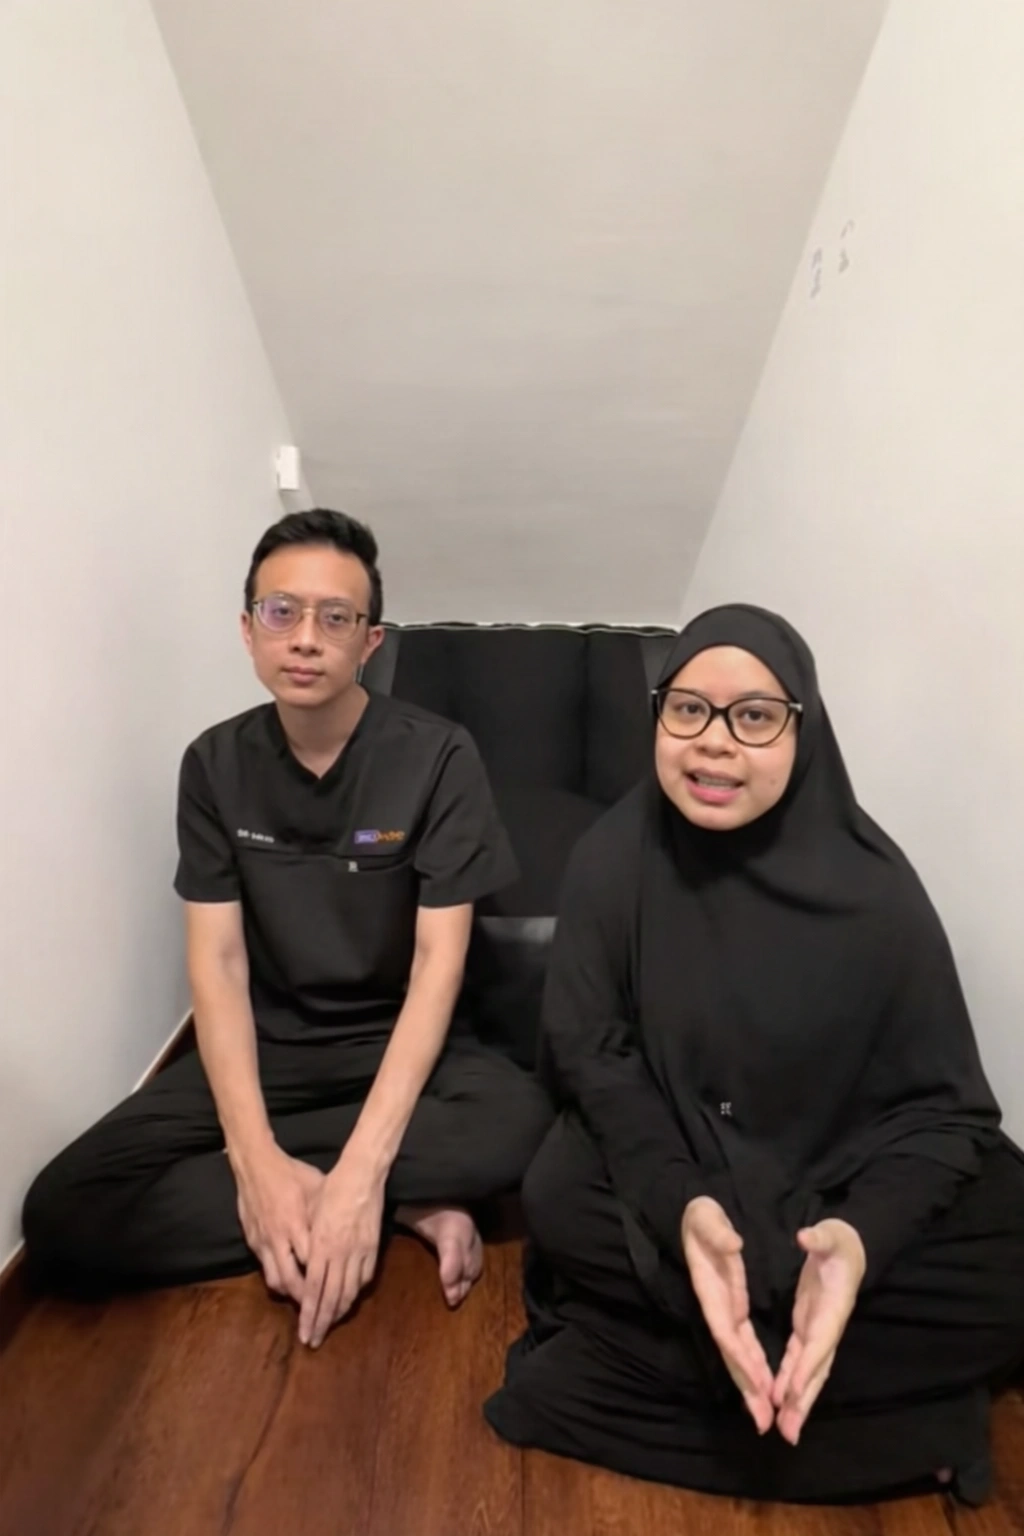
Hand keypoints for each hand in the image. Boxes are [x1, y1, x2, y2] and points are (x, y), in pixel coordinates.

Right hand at [235, 1145, 324, 1302]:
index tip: (336, 1294)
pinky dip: (277, 1278)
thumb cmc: (291, 1174)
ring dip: (289, 1292)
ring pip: (275, 1280)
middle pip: (292, 1280)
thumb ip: (326, 1213)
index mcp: (297, 1224)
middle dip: (305, 1300)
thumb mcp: (316, 1188)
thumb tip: (346, 1228)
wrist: (256, 1165)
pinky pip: (265, 1269)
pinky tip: (288, 1281)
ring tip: (304, 1301)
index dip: (323, 1282)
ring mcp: (263, 1242)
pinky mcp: (253, 1242)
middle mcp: (279, 1238)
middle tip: (318, 1309)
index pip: (312, 1263)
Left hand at [298, 1157, 384, 1347]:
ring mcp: (360, 1251)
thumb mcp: (311, 1214)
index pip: (314, 1290)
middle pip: (332, 1297)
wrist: (362, 1174)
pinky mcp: (374, 1247)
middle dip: (323, 1322)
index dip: (310, 1315)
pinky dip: (355, 1292)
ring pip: (350, 1291)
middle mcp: (341, 1253)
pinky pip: (365, 1277)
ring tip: (330, 1325)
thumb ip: (307, 1243)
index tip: (305, 1333)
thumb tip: (300, 1266)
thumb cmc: (331, 1189)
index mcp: (322, 1245)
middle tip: (315, 1340)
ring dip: (339, 1312)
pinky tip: (349, 1299)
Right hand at [681, 1197, 773, 1433]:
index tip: (755, 1382)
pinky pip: (744, 1342)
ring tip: (766, 1417)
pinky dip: (753, 1365)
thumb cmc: (699, 1215)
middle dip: (746, 1386)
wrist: (692, 1214)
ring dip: (751, 1384)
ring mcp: (724, 1309)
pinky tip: (764, 1385)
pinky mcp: (732, 1306)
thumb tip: (734, 1245)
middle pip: (731, 1353)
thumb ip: (717, 1231)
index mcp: (712, 1288)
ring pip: (738, 1354)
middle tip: (763, 1421)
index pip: (725, 1328)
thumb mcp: (706, 1215)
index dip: (739, 1356)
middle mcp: (717, 1306)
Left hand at [773, 1218, 865, 1445]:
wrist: (853, 1247)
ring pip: (808, 1373)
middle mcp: (827, 1327)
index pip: (819, 1340)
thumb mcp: (831, 1233)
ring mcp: (818, 1331)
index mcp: (832, 1306)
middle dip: (803, 1401)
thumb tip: (806, 1236)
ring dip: (797, 1401)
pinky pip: (799, 1361)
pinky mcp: (808, 1328)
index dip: (807, 1366)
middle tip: (789, 1432)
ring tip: (786, 1430)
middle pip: (816, 1370)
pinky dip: (791, 1382)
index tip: (793, 1393)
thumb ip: (819, 1236)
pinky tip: (780, 1401)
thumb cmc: (840, 1240)